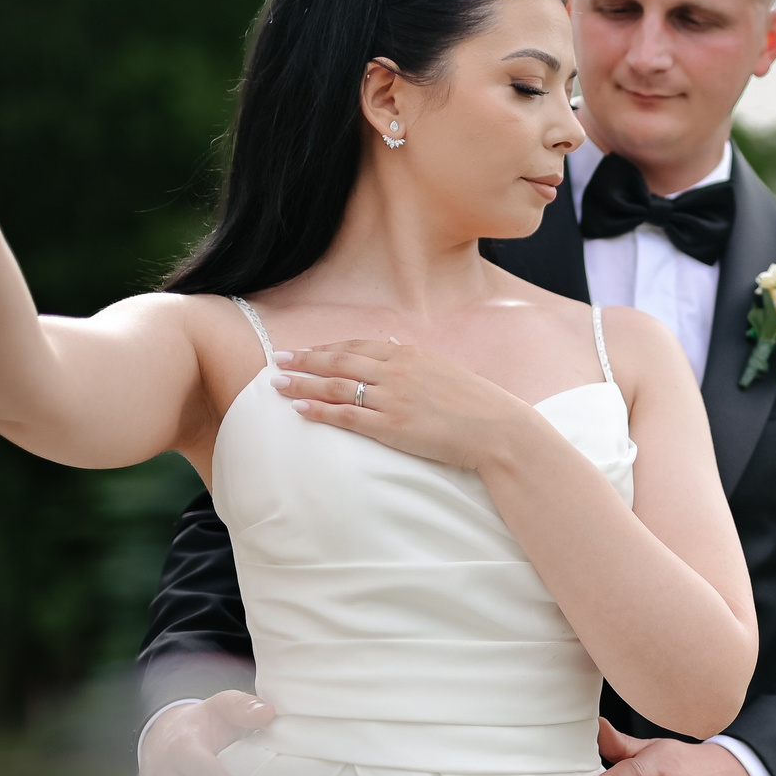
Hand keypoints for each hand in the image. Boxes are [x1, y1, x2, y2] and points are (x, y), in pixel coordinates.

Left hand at [272, 339, 536, 470]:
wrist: (498, 429)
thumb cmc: (478, 405)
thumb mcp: (445, 372)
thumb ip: (415, 362)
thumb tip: (393, 348)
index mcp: (410, 355)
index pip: (358, 346)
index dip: (328, 347)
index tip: (306, 349)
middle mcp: (396, 371)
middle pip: (340, 361)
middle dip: (305, 359)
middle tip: (278, 358)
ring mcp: (392, 398)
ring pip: (336, 385)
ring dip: (303, 383)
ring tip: (277, 383)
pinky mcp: (392, 426)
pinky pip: (346, 416)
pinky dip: (320, 410)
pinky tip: (300, 409)